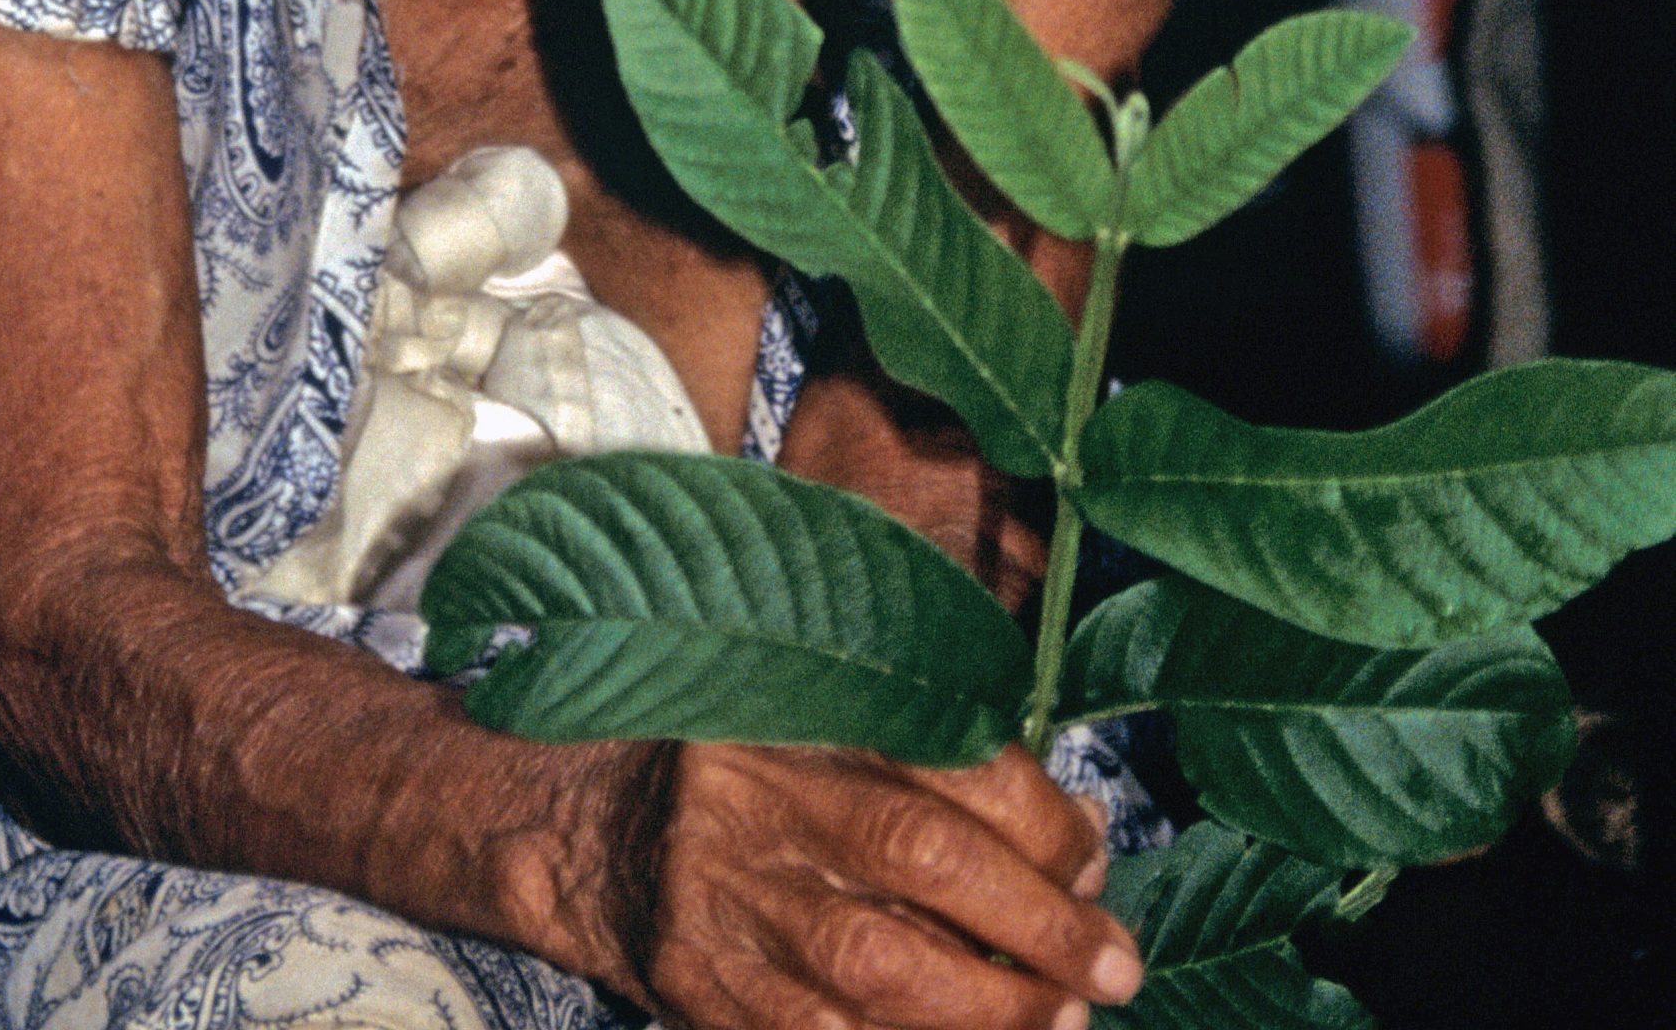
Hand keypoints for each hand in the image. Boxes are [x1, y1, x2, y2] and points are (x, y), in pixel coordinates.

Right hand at [578, 738, 1143, 1029]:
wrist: (598, 828)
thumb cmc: (756, 771)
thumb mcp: (836, 723)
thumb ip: (949, 765)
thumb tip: (1083, 837)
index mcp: (809, 711)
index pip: (949, 760)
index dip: (1043, 824)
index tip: (1093, 867)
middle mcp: (766, 796)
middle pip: (919, 857)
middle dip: (1036, 927)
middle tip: (1113, 966)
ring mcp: (729, 897)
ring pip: (874, 967)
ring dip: (988, 1011)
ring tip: (1058, 1021)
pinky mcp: (703, 984)